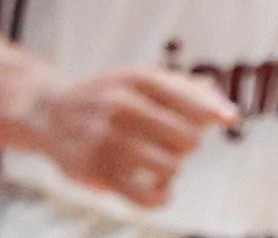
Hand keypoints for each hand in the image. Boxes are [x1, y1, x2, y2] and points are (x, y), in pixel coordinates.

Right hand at [31, 66, 237, 207]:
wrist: (48, 112)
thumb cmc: (106, 97)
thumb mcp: (137, 81)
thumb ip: (181, 90)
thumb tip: (225, 110)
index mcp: (136, 79)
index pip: (190, 99)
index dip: (215, 111)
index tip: (229, 120)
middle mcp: (122, 105)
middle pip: (188, 139)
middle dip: (185, 145)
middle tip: (168, 143)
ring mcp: (108, 138)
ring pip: (170, 168)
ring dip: (170, 172)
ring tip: (156, 166)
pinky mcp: (96, 169)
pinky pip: (145, 196)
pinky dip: (159, 198)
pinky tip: (158, 192)